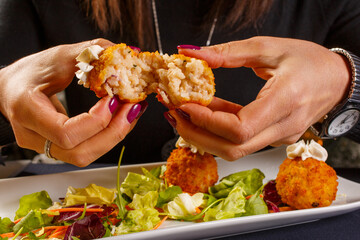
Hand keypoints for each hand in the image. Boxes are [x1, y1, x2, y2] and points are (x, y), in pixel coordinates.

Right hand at [0, 39, 146, 165]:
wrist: (8, 90)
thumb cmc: (28, 73)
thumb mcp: (56, 57)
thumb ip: (89, 53)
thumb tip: (123, 53)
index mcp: (27, 111)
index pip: (65, 133)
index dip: (96, 121)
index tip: (113, 100)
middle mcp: (34, 137)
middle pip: (79, 152)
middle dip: (114, 132)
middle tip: (133, 108)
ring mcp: (45, 147)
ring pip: (86, 155)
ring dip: (116, 135)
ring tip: (132, 112)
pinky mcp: (59, 148)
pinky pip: (87, 148)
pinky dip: (109, 135)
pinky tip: (122, 117)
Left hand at [170, 37, 350, 159]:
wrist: (338, 79)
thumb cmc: (310, 60)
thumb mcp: (268, 47)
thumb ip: (228, 53)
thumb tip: (190, 53)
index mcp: (286, 102)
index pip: (239, 129)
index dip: (206, 121)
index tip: (183, 105)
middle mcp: (283, 127)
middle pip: (232, 148)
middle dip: (196, 134)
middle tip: (173, 113)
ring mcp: (279, 137)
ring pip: (234, 149)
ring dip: (203, 135)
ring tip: (182, 113)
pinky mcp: (274, 137)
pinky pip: (241, 140)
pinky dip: (218, 130)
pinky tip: (202, 113)